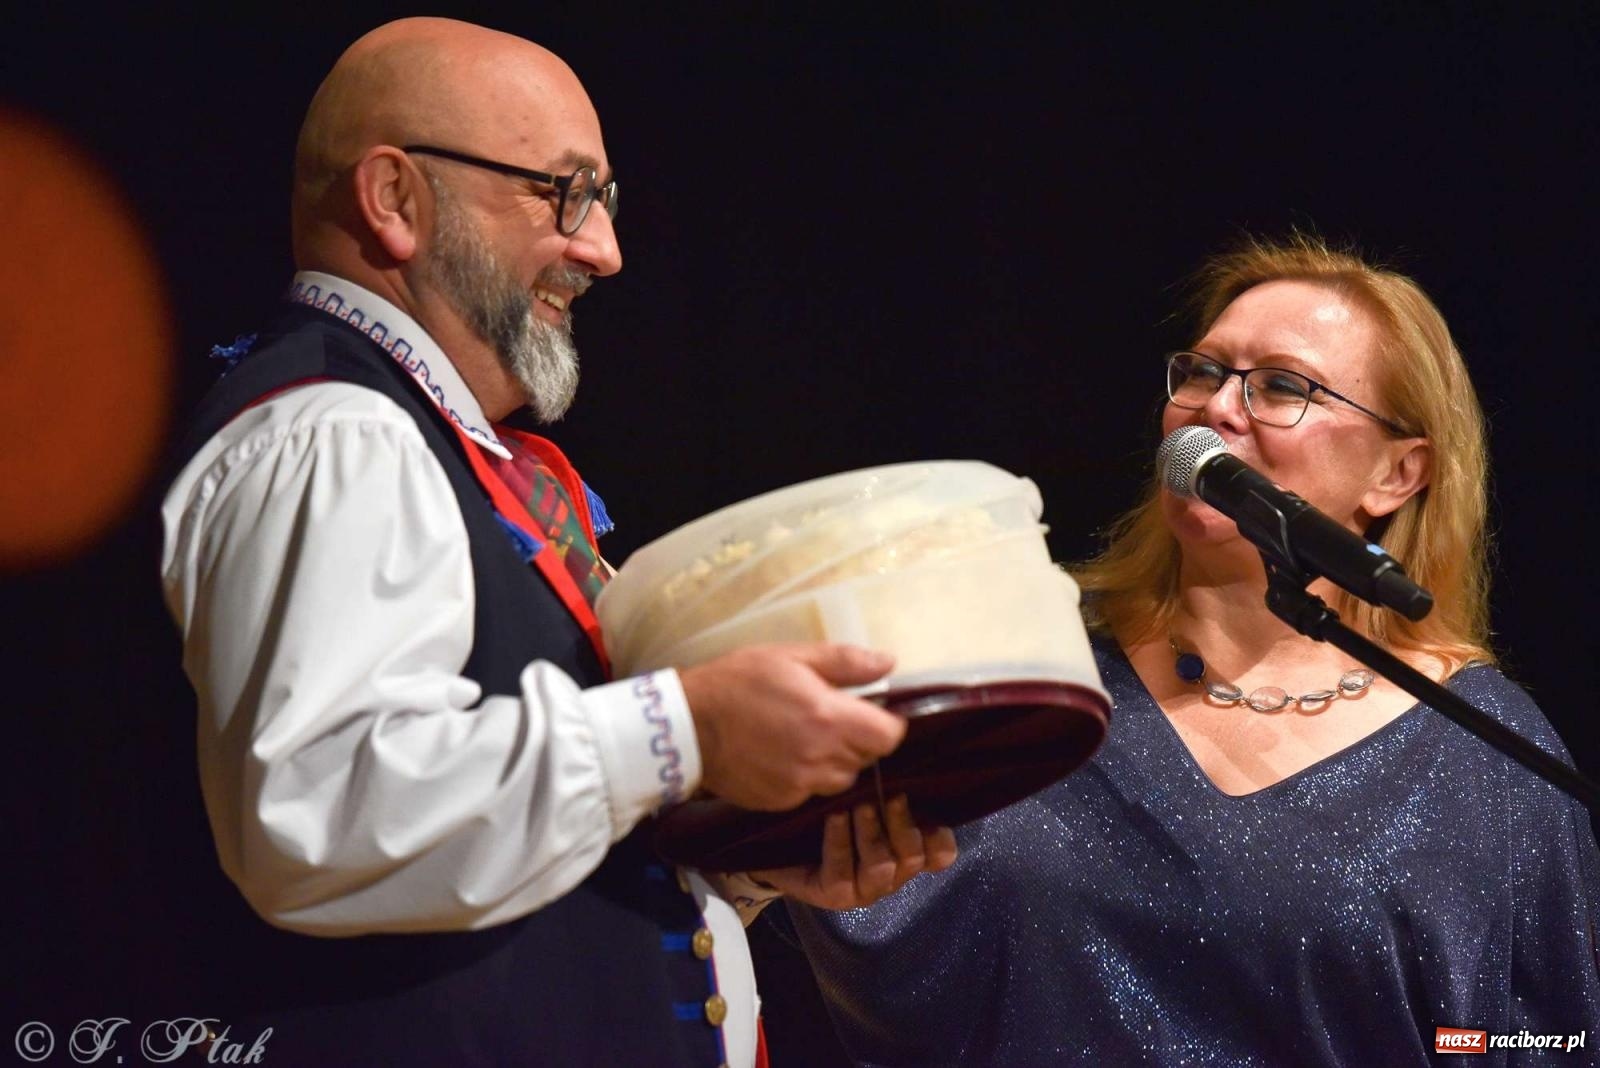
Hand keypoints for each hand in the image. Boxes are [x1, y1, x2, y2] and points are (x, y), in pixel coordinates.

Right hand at [679, 643, 907, 811]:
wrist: (687, 725)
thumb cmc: (738, 681)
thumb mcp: (792, 656)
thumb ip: (846, 662)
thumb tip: (890, 662)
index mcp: (828, 718)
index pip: (889, 737)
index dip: (886, 724)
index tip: (870, 713)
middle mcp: (820, 758)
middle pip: (867, 758)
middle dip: (858, 739)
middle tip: (829, 718)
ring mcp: (801, 785)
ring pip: (842, 779)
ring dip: (835, 761)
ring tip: (806, 738)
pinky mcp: (782, 802)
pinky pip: (812, 793)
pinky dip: (808, 777)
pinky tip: (784, 756)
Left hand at [750, 795, 957, 909]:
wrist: (780, 841)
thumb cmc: (828, 809)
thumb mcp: (861, 791)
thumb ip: (887, 777)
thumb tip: (901, 736)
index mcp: (905, 850)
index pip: (939, 855)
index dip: (939, 837)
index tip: (929, 809)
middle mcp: (891, 871)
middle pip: (912, 857)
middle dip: (904, 825)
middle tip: (893, 796)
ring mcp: (864, 887)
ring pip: (882, 867)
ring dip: (872, 834)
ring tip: (858, 805)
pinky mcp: (834, 895)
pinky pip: (843, 873)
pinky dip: (840, 843)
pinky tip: (833, 817)